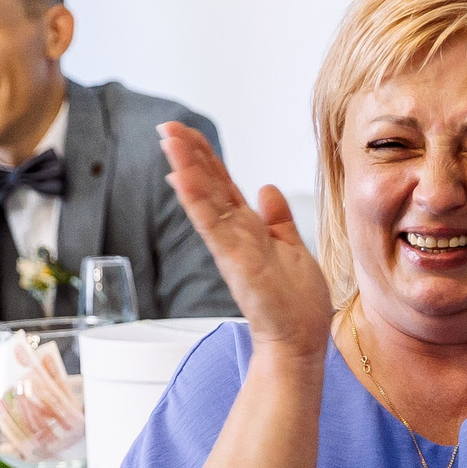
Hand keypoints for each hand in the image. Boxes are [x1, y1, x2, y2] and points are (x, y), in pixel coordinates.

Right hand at [158, 122, 330, 356]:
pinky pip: (212, 226)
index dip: (206, 158)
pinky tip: (181, 179)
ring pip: (205, 200)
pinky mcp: (235, 262)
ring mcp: (232, 248)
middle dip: (189, 155)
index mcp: (248, 230)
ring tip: (168, 140)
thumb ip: (277, 218)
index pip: (222, 186)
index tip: (188, 132)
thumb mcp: (291, 248)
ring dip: (186, 169)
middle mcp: (235, 236)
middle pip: (208, 186)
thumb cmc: (296, 303)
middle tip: (167, 126)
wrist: (299, 342)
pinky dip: (197, 202)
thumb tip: (267, 188)